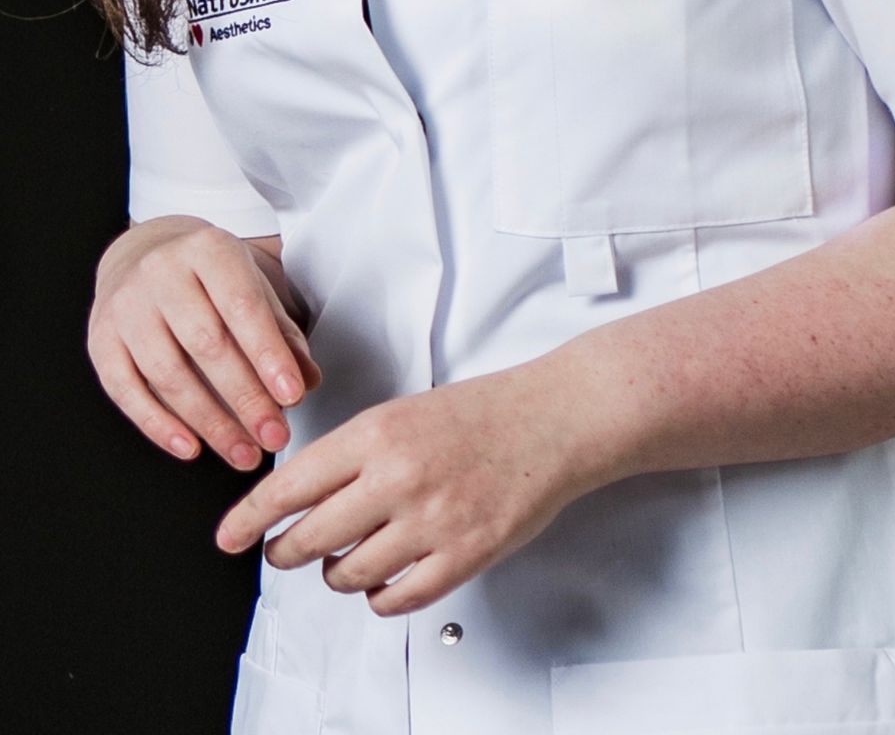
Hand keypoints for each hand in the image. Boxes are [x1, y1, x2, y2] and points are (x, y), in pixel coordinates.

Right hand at [88, 216, 322, 470]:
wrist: (143, 253)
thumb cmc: (207, 278)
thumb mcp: (249, 286)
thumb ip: (280, 332)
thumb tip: (307, 380)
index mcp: (207, 249)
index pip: (241, 305)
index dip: (268, 354)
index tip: (292, 396)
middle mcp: (161, 271)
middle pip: (206, 344)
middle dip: (245, 398)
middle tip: (274, 436)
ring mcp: (126, 305)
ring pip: (167, 373)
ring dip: (209, 422)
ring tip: (243, 452)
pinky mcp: (101, 338)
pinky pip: (127, 390)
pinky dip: (159, 425)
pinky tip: (191, 447)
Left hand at [215, 357, 582, 613]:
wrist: (548, 421)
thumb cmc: (477, 414)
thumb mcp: (400, 412)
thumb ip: (351, 454)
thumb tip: (298, 496)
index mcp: (377, 433)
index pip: (292, 485)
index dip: (251, 518)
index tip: (229, 537)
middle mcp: (398, 478)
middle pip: (310, 538)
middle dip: (285, 552)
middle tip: (283, 552)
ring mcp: (431, 521)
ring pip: (348, 574)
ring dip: (335, 573)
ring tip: (345, 557)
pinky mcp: (462, 557)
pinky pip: (394, 599)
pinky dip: (377, 596)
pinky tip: (383, 577)